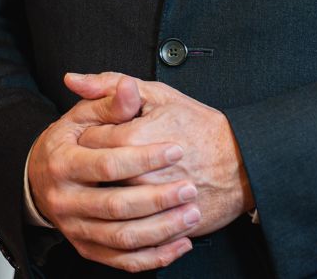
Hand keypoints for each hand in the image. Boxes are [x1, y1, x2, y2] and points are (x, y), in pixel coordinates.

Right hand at [28, 72, 201, 271]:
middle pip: (116, 205)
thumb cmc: (70, 142)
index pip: (107, 164)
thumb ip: (109, 101)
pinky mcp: (87, 248)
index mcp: (63, 163)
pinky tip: (180, 244)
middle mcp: (64, 200)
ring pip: (122, 238)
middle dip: (158, 198)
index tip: (177, 150)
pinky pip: (123, 261)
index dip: (144, 158)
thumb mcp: (83, 115)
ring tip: (191, 214)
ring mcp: (75, 228)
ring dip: (161, 230)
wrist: (40, 178)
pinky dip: (155, 256)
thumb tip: (128, 86)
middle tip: (190, 188)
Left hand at [73, 74, 253, 237]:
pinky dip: (128, 225)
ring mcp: (151, 207)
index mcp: (132, 139)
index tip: (103, 134)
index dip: (92, 135)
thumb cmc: (200, 126)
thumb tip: (72, 80)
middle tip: (112, 160)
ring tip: (123, 183)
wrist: (243, 164)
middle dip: (96, 168)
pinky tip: (134, 211)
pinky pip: (132, 236)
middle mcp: (138, 177)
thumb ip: (111, 85)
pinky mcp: (164, 230)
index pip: (89, 141)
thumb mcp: (158, 95)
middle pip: (95, 176)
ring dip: (108, 197)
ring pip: (110, 209)